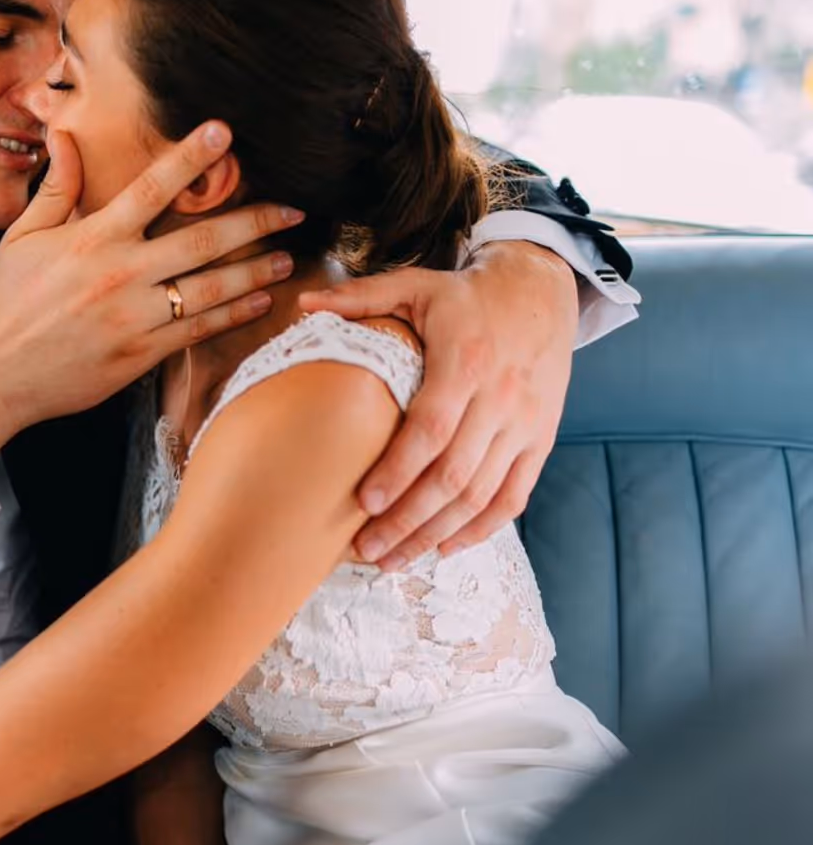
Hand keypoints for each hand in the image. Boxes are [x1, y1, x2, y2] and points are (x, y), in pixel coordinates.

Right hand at [0, 122, 302, 468]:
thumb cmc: (5, 305)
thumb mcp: (22, 238)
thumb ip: (55, 188)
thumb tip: (65, 136)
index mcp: (93, 239)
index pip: (152, 187)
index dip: (191, 156)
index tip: (224, 133)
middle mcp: (121, 274)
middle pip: (203, 240)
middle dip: (254, 220)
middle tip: (292, 209)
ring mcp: (135, 318)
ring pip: (211, 289)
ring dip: (255, 271)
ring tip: (286, 257)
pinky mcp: (141, 355)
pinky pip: (198, 330)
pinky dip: (233, 315)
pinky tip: (259, 302)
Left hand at [300, 241, 579, 569]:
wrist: (541, 291)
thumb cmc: (466, 296)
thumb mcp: (416, 284)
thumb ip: (360, 298)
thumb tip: (303, 302)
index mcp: (465, 361)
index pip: (431, 429)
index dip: (399, 470)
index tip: (364, 502)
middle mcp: (501, 398)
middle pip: (454, 474)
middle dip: (409, 520)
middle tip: (368, 548)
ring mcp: (525, 424)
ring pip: (482, 494)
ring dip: (437, 534)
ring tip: (395, 559)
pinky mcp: (540, 440)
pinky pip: (513, 497)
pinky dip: (480, 529)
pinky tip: (444, 547)